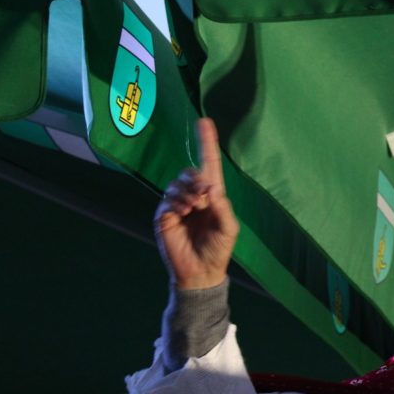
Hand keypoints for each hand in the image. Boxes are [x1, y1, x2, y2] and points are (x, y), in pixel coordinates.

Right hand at [154, 118, 238, 289]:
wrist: (200, 271)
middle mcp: (193, 196)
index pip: (209, 164)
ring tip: (195, 208)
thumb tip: (211, 187)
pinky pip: (167, 198)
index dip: (207, 143)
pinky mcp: (164, 214)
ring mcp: (177, 204)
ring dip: (187, 192)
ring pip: (177, 183)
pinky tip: (184, 213)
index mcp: (212, 196)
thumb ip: (223, 206)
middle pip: (190, 171)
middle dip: (197, 179)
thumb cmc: (218, 249)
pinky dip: (177, 202)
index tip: (205, 121)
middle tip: (205, 196)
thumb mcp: (229, 228)